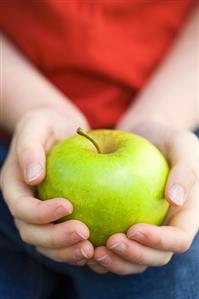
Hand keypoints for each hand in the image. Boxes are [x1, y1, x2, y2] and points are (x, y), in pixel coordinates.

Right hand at [0, 106, 93, 264]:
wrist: (60, 129)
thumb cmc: (47, 123)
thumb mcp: (36, 124)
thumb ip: (30, 148)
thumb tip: (32, 177)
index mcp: (15, 184)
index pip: (21, 208)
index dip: (41, 213)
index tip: (67, 206)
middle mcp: (26, 203)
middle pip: (33, 233)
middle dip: (56, 239)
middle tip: (84, 236)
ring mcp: (41, 212)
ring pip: (47, 243)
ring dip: (67, 251)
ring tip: (92, 250)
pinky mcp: (59, 216)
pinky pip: (64, 239)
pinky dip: (77, 247)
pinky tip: (98, 248)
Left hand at [88, 123, 198, 274]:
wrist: (143, 136)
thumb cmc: (164, 138)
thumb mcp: (182, 144)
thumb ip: (186, 170)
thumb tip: (175, 200)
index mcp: (184, 213)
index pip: (178, 239)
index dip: (158, 241)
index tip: (134, 229)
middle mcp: (165, 226)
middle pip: (155, 257)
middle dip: (134, 256)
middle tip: (109, 244)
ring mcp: (145, 228)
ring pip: (134, 259)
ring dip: (115, 262)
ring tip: (93, 252)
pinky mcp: (124, 224)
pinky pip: (114, 247)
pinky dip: (101, 253)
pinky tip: (82, 244)